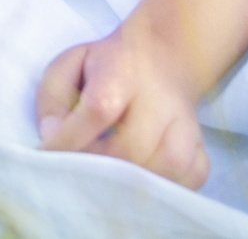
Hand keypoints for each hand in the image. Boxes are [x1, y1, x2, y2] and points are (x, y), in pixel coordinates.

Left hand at [35, 19, 210, 189]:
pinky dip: (161, 187)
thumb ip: (52, 98)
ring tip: (105, 172)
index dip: (70, 137)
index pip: (100, 108)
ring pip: (163, 168)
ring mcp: (187, 125)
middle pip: (132, 147)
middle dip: (96, 165)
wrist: (161, 59)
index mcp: (123, 69)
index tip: (48, 149)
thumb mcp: (69, 65)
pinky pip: (187, 180)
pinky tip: (137, 177)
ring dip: (127, 181)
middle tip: (76, 165)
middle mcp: (162, 97)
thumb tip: (53, 138)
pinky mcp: (200, 149)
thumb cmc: (105, 68)